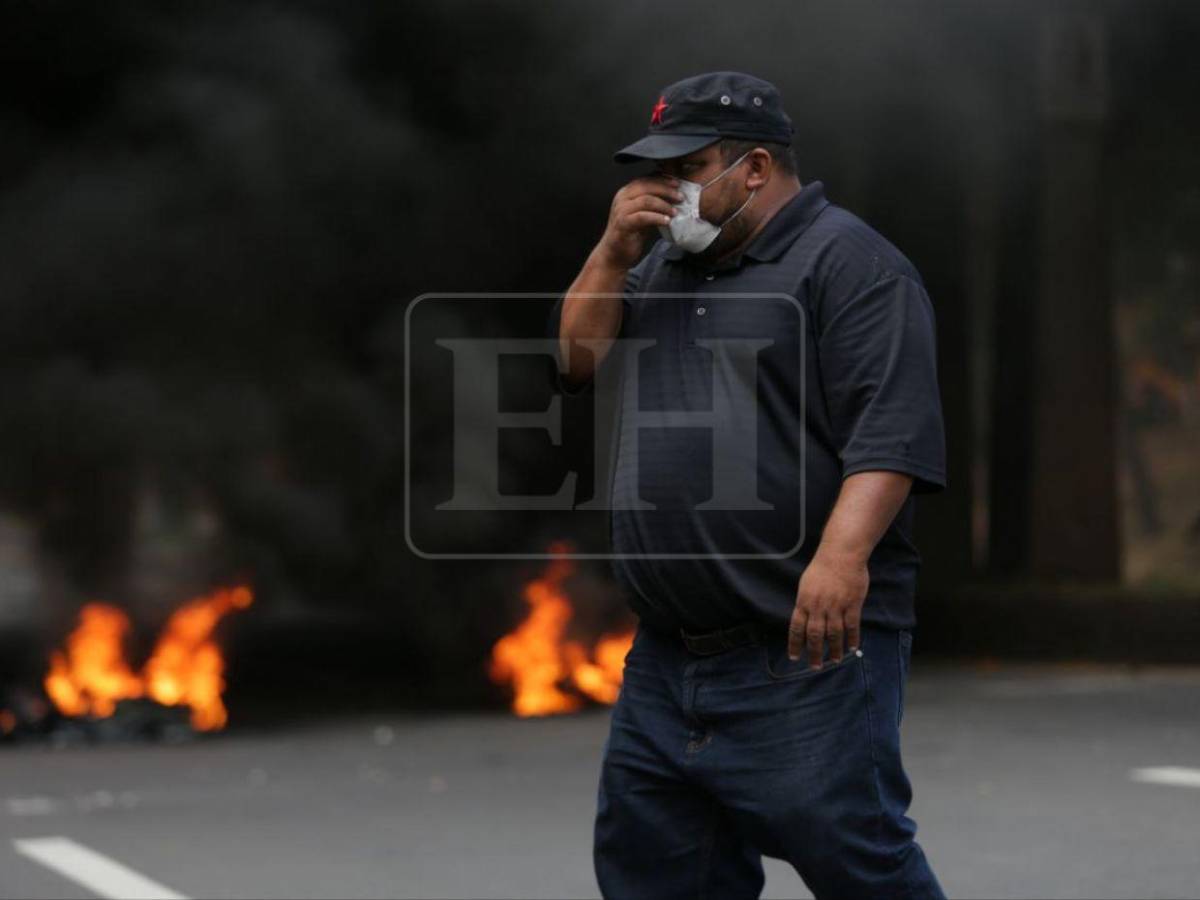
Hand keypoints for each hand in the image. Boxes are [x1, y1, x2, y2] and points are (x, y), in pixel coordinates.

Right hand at [593, 176, 683, 269]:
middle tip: (680, 197)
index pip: (646, 179)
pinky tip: (667, 221)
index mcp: (626, 193)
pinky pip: (643, 217)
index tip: (677, 183)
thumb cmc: (630, 234)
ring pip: (646, 200)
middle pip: (646, 186)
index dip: (662, 180)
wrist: (614, 253)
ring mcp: (621, 210)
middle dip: (666, 190)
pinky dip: (657, 218)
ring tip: (675, 211)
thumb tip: (673, 196)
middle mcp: (622, 198)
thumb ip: (653, 204)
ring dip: (664, 205)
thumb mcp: (644, 214)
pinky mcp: (623, 224)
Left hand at [787, 549, 868, 668]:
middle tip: (815, 667)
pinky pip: (852, 626)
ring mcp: (836, 606)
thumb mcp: (806, 585)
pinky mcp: (852, 604)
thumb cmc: (822, 568)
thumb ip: (805, 604)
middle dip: (814, 653)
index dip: (795, 644)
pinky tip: (852, 648)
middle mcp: (818, 607)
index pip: (797, 628)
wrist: (840, 554)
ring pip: (834, 634)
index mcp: (804, 602)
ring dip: (834, 649)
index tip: (794, 657)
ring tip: (835, 660)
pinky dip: (852, 638)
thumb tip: (804, 621)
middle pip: (815, 635)